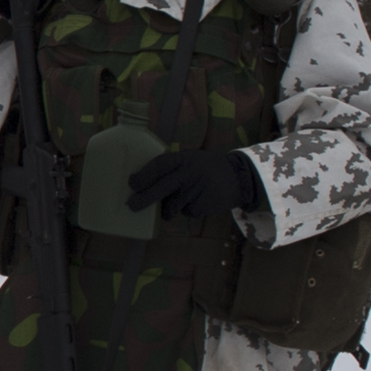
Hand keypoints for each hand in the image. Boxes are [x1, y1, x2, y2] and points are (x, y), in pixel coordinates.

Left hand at [130, 146, 266, 231]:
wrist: (239, 178)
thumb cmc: (208, 167)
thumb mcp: (191, 158)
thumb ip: (172, 166)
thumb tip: (144, 179)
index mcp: (184, 159)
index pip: (159, 166)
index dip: (143, 175)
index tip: (132, 183)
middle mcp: (188, 175)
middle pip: (160, 189)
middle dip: (143, 199)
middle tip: (131, 205)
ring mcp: (195, 192)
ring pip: (170, 206)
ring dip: (168, 207)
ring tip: (181, 198)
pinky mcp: (201, 207)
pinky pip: (185, 212)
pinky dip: (187, 209)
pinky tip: (198, 200)